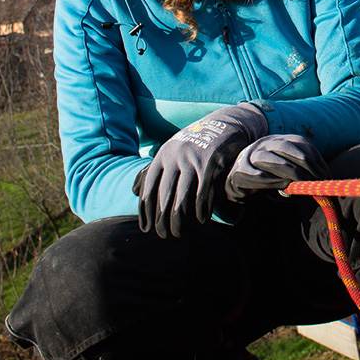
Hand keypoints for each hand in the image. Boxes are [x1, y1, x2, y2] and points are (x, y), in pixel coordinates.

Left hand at [134, 103, 267, 236]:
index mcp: (163, 155)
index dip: (146, 210)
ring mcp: (194, 161)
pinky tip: (201, 220)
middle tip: (163, 235)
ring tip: (179, 233)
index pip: (149, 187)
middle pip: (164, 196)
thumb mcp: (172, 150)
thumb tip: (133, 190)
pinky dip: (201, 210)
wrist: (226, 124)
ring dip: (179, 219)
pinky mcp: (212, 165)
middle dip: (162, 219)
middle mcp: (176, 158)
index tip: (146, 227)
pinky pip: (203, 194)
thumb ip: (154, 169)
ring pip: (182, 198)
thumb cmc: (196, 143)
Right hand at [224, 134, 327, 203]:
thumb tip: (322, 184)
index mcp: (283, 140)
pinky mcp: (241, 169)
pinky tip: (281, 189)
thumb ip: (303, 171)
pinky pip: (260, 175)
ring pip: (274, 161)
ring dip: (290, 175)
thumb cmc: (271, 174)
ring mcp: (253, 153)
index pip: (303, 145)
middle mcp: (268, 142)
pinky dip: (273, 183)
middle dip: (306, 168)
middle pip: (289, 149)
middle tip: (316, 184)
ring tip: (300, 187)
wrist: (240, 179)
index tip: (326, 178)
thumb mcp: (288, 169)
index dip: (316, 161)